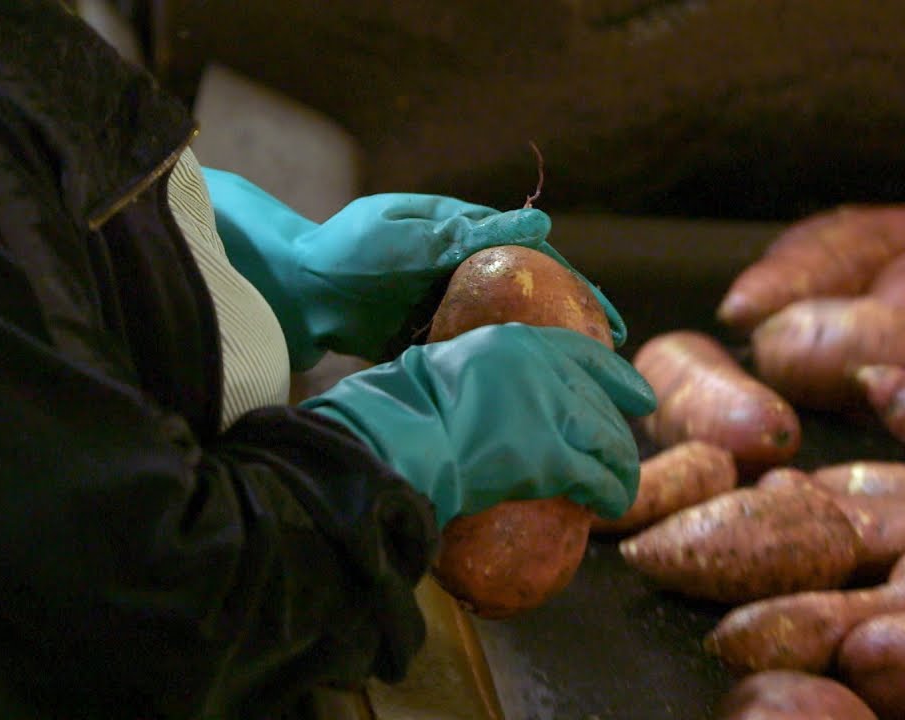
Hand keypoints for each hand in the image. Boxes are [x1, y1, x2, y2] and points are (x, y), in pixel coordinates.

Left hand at [202, 168, 626, 369]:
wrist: (291, 289)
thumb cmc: (347, 249)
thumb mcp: (409, 234)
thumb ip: (470, 233)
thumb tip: (541, 223)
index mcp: (467, 240)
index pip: (541, 265)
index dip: (583, 293)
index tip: (613, 325)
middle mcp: (463, 275)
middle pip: (531, 306)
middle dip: (571, 336)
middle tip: (608, 372)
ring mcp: (444, 310)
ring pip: (504, 338)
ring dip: (538, 364)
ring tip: (575, 399)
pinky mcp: (422, 343)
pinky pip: (468, 361)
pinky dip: (494, 381)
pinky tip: (519, 410)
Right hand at [300, 323, 656, 525]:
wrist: (395, 439)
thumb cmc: (405, 410)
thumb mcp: (451, 366)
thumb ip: (487, 375)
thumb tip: (500, 401)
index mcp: (515, 342)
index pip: (584, 354)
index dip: (619, 378)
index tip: (641, 397)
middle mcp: (541, 368)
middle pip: (599, 404)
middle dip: (616, 437)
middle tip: (620, 461)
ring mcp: (549, 411)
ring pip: (608, 440)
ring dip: (620, 470)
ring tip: (620, 491)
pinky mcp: (550, 457)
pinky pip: (597, 478)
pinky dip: (610, 493)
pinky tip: (610, 506)